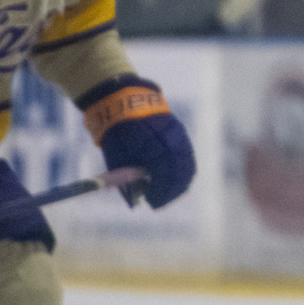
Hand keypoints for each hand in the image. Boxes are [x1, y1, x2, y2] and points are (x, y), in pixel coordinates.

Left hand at [84, 78, 196, 208]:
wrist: (123, 101)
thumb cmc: (116, 133)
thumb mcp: (117, 157)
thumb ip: (128, 178)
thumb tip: (137, 197)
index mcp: (153, 150)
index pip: (163, 179)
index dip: (159, 194)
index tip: (152, 203)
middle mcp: (170, 144)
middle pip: (179, 174)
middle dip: (171, 191)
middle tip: (161, 201)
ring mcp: (177, 137)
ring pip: (186, 165)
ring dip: (180, 182)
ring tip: (171, 192)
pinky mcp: (180, 132)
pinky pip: (187, 155)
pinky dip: (184, 168)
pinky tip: (178, 177)